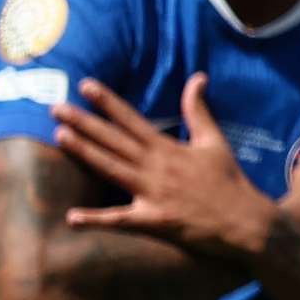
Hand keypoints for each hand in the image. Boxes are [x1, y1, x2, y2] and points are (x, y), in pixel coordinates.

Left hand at [52, 75, 279, 264]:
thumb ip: (198, 110)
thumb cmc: (228, 181)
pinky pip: (119, 220)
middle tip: (55, 107)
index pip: (130, 119)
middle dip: (84, 122)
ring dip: (84, 153)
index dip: (107, 102)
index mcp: (167, 148)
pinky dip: (96, 220)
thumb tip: (197, 77)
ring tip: (59, 136)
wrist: (245, 221)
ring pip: (111, 169)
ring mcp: (153, 194)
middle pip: (113, 140)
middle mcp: (156, 167)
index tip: (85, 85)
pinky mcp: (154, 221)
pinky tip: (71, 218)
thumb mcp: (214, 141)